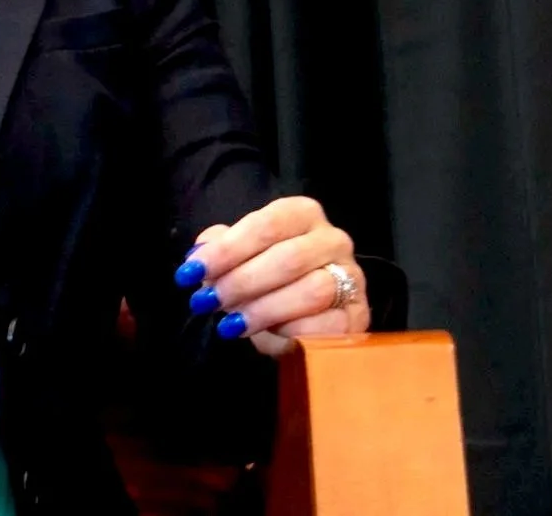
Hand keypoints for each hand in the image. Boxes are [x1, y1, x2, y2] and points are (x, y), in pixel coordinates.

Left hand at [174, 196, 368, 358]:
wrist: (299, 314)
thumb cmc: (265, 278)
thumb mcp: (239, 258)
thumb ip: (218, 250)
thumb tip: (198, 256)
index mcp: (302, 214)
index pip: (266, 225)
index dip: (227, 250)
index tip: (193, 272)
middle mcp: (333, 239)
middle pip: (288, 258)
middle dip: (242, 282)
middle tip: (209, 302)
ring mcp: (352, 277)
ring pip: (312, 291)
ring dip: (265, 309)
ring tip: (231, 324)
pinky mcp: (359, 315)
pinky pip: (330, 325)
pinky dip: (295, 332)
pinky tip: (269, 336)